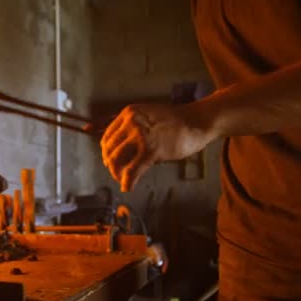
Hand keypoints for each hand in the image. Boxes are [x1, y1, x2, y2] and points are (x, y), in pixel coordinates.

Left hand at [100, 103, 214, 191]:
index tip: (109, 160)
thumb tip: (103, 137)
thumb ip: (129, 125)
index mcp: (129, 113)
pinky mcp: (151, 150)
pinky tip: (127, 187)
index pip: (107, 136)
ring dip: (117, 173)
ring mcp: (140, 136)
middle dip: (110, 164)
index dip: (106, 151)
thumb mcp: (147, 115)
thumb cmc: (175, 120)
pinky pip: (132, 171)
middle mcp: (131, 123)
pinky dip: (128, 182)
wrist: (197, 121)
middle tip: (116, 173)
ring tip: (122, 179)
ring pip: (117, 160)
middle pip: (109, 149)